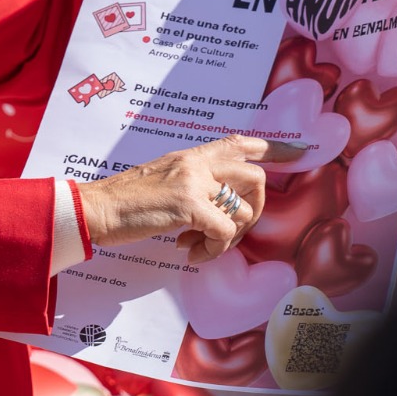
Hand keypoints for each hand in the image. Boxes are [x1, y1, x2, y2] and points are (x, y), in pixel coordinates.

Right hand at [75, 135, 305, 263]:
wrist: (94, 208)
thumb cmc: (123, 201)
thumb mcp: (161, 180)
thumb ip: (190, 183)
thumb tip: (216, 205)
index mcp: (190, 156)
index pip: (240, 142)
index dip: (276, 148)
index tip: (302, 153)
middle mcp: (195, 163)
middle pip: (255, 176)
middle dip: (254, 209)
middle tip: (232, 230)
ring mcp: (193, 181)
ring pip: (243, 209)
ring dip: (230, 236)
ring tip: (199, 245)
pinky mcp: (187, 205)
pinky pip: (224, 233)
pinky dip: (213, 250)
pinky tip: (191, 253)